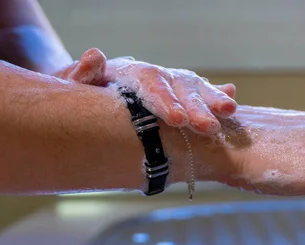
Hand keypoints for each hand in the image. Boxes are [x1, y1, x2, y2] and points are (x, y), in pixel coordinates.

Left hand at [53, 48, 237, 133]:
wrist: (88, 95)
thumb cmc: (79, 96)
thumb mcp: (72, 86)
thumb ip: (81, 74)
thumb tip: (94, 56)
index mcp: (129, 73)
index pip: (150, 82)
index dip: (165, 101)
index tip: (177, 120)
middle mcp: (155, 76)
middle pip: (178, 87)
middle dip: (196, 108)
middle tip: (209, 128)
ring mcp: (169, 84)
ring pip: (193, 89)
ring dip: (212, 100)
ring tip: (230, 111)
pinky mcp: (178, 96)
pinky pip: (199, 93)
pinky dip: (216, 94)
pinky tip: (233, 97)